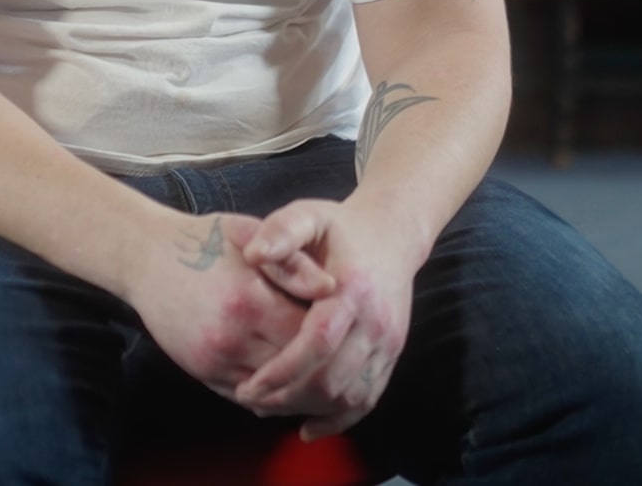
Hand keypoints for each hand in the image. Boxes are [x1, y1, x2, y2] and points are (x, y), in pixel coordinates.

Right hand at [125, 212, 338, 402]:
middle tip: (346, 358)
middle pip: (296, 370)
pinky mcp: (201, 372)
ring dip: (301, 389)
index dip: (336, 336)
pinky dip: (274, 395)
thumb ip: (292, 263)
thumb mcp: (250, 236)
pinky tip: (290, 382)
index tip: (351, 327)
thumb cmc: (203, 241)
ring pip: (275, 392)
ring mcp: (214, 360)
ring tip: (323, 373)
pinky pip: (248, 396)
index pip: (310, 335)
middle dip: (324, 368)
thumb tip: (332, 287)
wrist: (144, 257)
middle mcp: (232, 338)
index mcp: (250, 300)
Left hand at [231, 198, 418, 437]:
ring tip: (268, 407)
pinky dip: (338, 420)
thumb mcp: (308, 215)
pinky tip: (307, 427)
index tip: (249, 385)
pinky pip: (368, 399)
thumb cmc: (339, 227)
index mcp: (352, 288)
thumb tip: (253, 253)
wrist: (393, 234)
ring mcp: (389, 342)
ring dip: (308, 409)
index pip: (317, 342)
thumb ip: (280, 231)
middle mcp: (376, 321)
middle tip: (248, 398)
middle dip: (287, 397)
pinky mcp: (392, 355)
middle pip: (332, 378)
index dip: (282, 370)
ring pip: (349, 396)